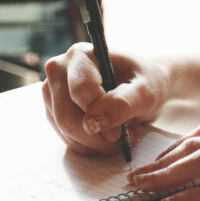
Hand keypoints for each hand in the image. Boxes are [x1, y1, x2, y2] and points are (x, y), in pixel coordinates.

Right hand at [42, 42, 168, 154]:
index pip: (80, 92)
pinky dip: (90, 146)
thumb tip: (93, 122)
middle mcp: (59, 70)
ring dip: (95, 143)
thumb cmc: (146, 82)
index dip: (101, 116)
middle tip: (122, 137)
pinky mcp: (54, 112)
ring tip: (119, 134)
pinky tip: (107, 136)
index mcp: (80, 55)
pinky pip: (67, 139)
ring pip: (65, 132)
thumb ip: (123, 104)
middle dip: (97, 136)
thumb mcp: (146, 92)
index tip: (121, 131)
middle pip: (67, 117)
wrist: (143, 86)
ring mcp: (53, 92)